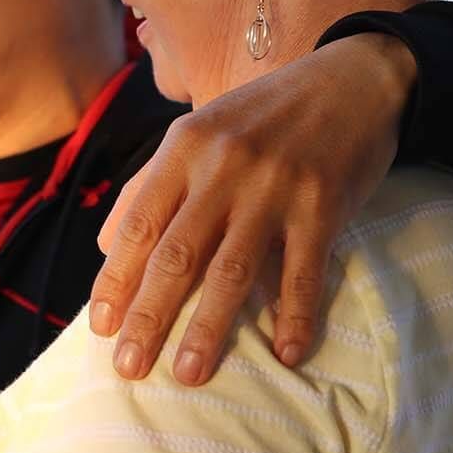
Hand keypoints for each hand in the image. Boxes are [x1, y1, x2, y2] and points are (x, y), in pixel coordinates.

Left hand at [88, 33, 415, 383]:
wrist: (352, 77)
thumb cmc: (265, 115)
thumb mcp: (199, 133)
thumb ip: (151, 185)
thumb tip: (105, 247)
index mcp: (183, 149)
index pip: (137, 225)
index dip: (115, 280)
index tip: (100, 328)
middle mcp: (223, 167)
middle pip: (177, 254)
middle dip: (149, 316)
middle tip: (129, 368)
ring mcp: (275, 186)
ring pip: (232, 269)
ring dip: (209, 327)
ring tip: (188, 374)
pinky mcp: (324, 203)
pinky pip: (304, 269)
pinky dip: (296, 314)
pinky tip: (288, 354)